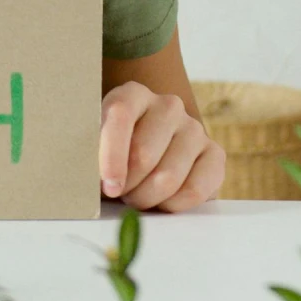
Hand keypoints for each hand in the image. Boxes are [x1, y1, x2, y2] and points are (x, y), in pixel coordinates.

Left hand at [99, 82, 224, 212]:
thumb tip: (86, 181)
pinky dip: (173, 206)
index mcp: (133, 94)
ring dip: (147, 198)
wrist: (149, 159)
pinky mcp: (214, 154)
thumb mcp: (95, 147)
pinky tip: (162, 203)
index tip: (107, 186)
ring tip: (137, 196)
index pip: (120, 115)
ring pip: (168, 177)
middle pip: (144, 154)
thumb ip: (88, 156)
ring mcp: (193, 128)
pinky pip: (195, 190)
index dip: (112, 155)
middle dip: (127, 186)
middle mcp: (167, 106)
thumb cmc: (113, 154)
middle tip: (119, 194)